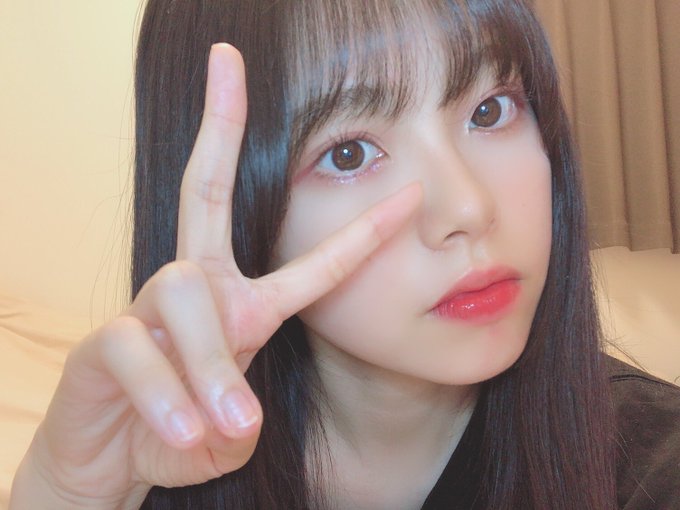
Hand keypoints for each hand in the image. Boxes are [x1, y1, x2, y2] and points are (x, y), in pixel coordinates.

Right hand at [10, 43, 420, 508]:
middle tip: (227, 57)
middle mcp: (194, 290)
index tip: (405, 192)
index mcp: (241, 304)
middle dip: (219, 124)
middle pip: (204, 194)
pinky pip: (136, 350)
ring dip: (209, 366)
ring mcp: (145, 309)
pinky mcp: (102, 342)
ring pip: (183, 295)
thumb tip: (238, 417)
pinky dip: (165, 398)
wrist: (109, 460)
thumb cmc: (181, 433)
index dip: (359, 231)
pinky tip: (179, 434)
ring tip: (227, 426)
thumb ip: (242, 414)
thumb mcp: (232, 427)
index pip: (305, 259)